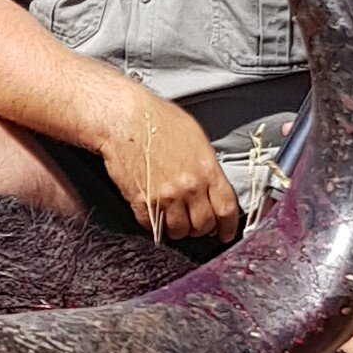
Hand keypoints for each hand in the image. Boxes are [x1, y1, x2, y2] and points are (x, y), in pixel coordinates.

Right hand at [98, 86, 239, 241]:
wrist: (124, 118)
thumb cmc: (157, 120)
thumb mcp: (195, 138)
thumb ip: (207, 166)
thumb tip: (212, 184)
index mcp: (206, 170)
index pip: (226, 209)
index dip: (228, 226)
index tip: (225, 233)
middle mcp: (189, 186)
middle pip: (203, 225)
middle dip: (201, 228)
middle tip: (196, 224)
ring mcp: (165, 196)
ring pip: (179, 230)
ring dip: (178, 229)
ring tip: (174, 220)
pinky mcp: (141, 201)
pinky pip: (153, 227)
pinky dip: (154, 225)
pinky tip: (155, 214)